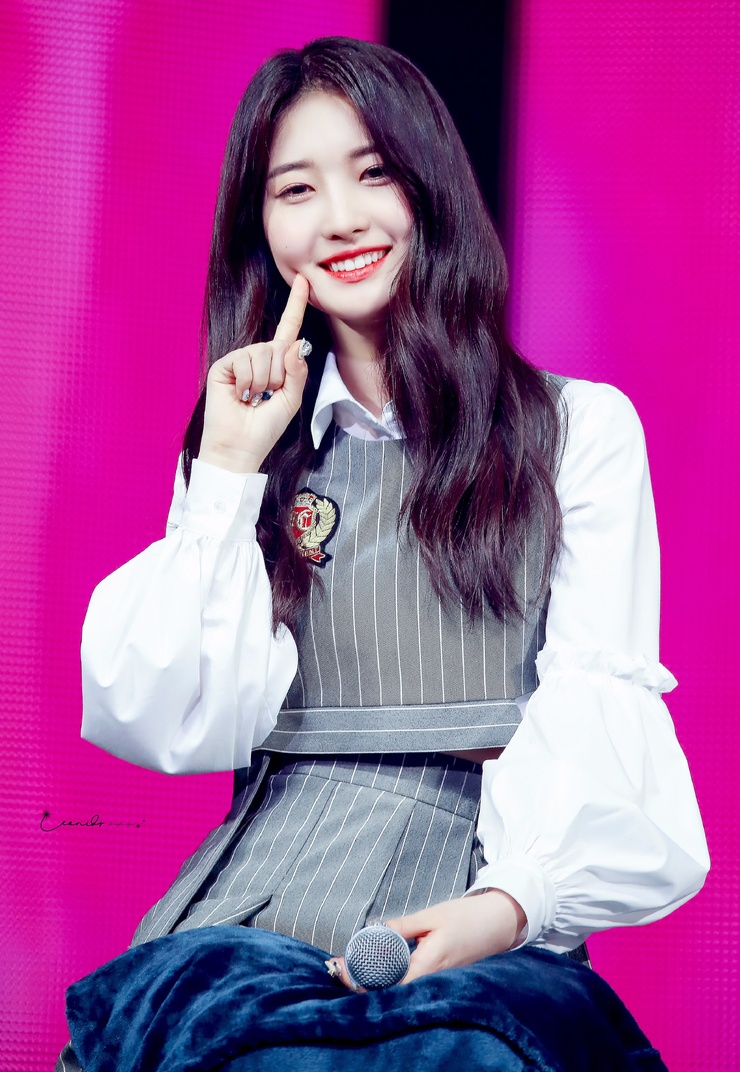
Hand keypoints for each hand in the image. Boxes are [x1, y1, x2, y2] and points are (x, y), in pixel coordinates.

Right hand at [199, 275, 309, 472]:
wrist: (240, 447)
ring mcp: (239, 361)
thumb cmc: (265, 428)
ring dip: (263, 382)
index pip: (288, 330)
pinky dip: (247, 382)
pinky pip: (245, 360)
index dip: (296, 305)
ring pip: (262, 353)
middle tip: (266, 397)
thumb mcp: (291, 400)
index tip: (304, 281)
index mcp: (277, 365)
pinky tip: (240, 396)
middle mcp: (258, 358)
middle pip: (278, 347)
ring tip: (252, 398)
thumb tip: (295, 345)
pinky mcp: (224, 365)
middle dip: (278, 376)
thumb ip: (297, 373)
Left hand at [327, 891, 525, 991]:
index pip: (390, 984)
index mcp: (430, 963)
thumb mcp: (432, 916)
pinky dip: (390, 978)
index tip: (341, 968)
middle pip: (391, 991)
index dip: (363, 980)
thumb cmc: (467, 917)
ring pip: (399, 988)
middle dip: (362, 982)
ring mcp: (437, 981)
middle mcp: (433, 979)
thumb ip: (402, 927)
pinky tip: (375, 969)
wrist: (499, 923)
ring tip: (349, 968)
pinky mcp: (439, 978)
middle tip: (337, 967)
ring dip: (374, 981)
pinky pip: (410, 983)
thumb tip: (374, 934)